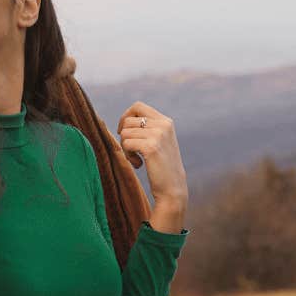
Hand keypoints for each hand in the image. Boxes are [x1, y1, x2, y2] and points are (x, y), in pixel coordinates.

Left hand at [115, 102, 187, 232]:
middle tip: (132, 150)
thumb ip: (147, 128)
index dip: (126, 116)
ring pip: (125, 132)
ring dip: (126, 148)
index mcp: (166, 121)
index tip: (123, 131)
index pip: (138, 106)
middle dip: (124, 135)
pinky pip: (126, 143)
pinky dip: (128, 155)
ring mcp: (158, 135)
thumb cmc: (162, 167)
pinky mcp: (151, 147)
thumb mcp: (159, 141)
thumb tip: (123, 120)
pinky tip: (138, 165)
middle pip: (128, 120)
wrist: (173, 188)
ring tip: (136, 159)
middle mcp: (163, 125)